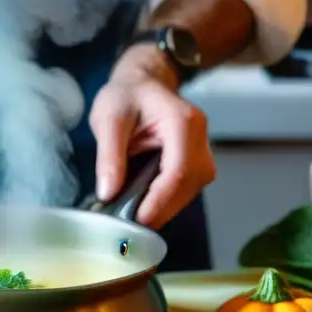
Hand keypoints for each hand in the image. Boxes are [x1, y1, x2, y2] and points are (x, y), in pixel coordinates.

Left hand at [88, 44, 215, 229]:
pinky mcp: (196, 164)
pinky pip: (184, 191)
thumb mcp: (109, 119)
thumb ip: (109, 155)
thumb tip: (108, 193)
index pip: (178, 172)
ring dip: (161, 208)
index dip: (158, 201)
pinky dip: (162, 202)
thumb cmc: (127, 96)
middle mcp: (201, 139)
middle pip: (187, 187)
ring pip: (188, 193)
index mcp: (183, 123)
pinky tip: (140, 205)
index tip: (136, 222)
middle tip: (127, 228)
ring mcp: (202, 153)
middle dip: (158, 210)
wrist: (144, 84)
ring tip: (130, 217)